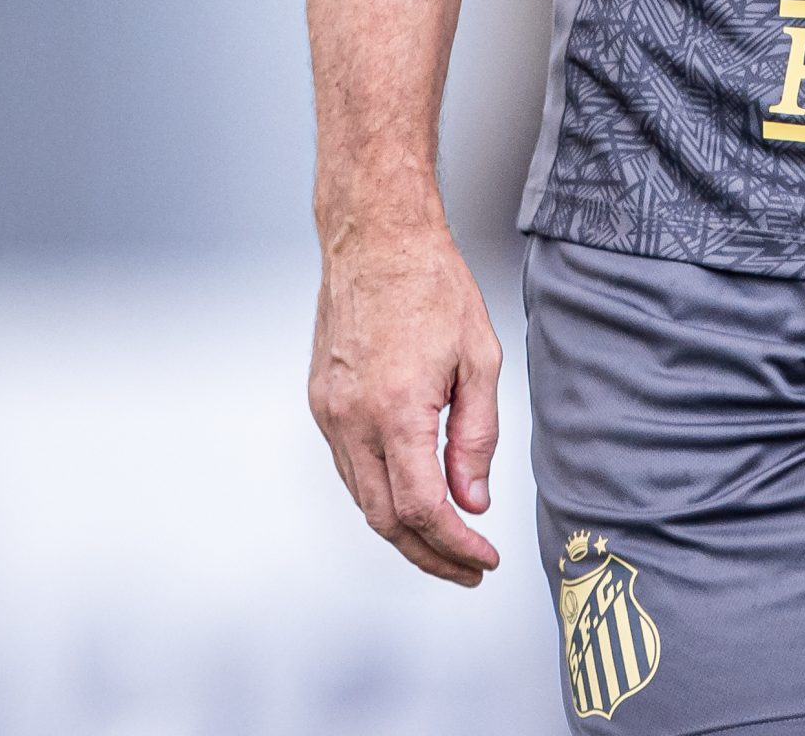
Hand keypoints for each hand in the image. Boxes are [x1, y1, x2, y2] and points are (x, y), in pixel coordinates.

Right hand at [308, 218, 504, 584]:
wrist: (376, 237)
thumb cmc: (430, 284)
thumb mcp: (479, 357)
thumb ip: (476, 436)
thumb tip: (471, 499)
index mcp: (397, 410)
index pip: (423, 509)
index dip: (455, 547)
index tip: (484, 558)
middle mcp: (353, 419)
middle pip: (386, 520)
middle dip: (429, 554)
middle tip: (467, 566)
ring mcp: (330, 413)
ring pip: (362, 498)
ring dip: (403, 529)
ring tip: (445, 538)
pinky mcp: (321, 402)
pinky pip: (348, 467)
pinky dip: (379, 492)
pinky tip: (409, 491)